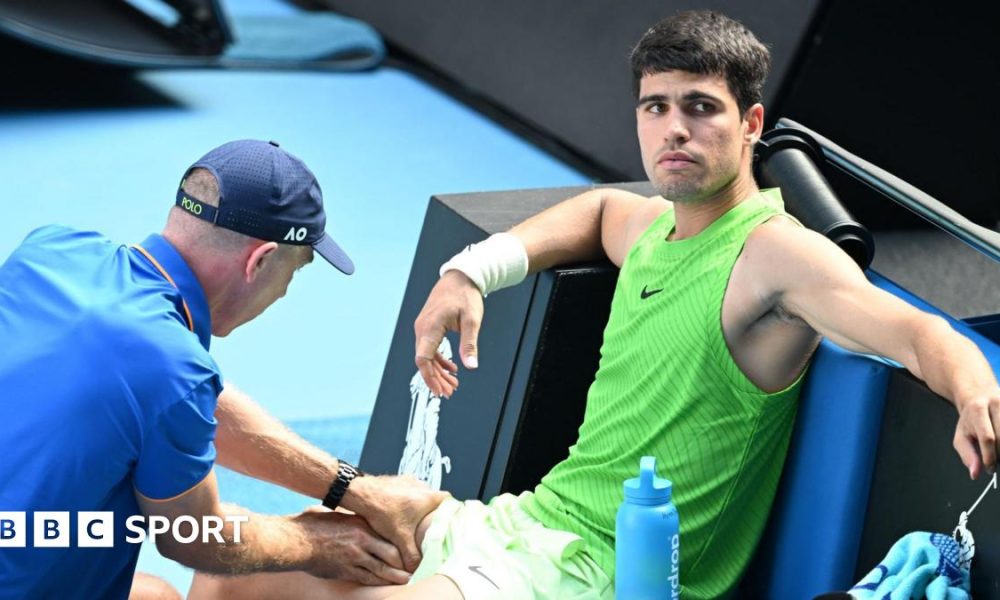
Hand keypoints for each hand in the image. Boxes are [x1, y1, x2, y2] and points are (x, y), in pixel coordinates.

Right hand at [294, 508, 409, 584]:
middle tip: (415, 570)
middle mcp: (362, 542)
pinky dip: (378, 583)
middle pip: (391, 557)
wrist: (298, 540)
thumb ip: (360, 525)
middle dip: (404, 565)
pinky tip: (385, 585)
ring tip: (407, 580)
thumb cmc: (318, 526)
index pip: (390, 539)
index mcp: (363, 527)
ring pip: (381, 571)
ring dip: (395, 577)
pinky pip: (367, 579)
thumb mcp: (344, 518)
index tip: (411, 551)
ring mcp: (354, 558)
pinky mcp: (345, 571)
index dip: (403, 548)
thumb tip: (372, 526)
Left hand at [343, 474, 449, 571]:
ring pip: (421, 494)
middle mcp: (421, 486)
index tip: (449, 519)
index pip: (449, 500)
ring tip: (411, 519)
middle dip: (432, 511)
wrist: (361, 495)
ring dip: (418, 505)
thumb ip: (411, 554)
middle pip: (435, 499)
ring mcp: (409, 481)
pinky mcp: (397, 481)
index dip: (451, 509)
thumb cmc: (382, 511)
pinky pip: (407, 491)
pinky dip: (406, 500)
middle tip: (428, 524)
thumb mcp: (399, 537)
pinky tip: (397, 511)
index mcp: (428, 497)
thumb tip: (416, 568)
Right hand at [413, 270, 483, 395]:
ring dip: (438, 371)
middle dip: (436, 378)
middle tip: (450, 392)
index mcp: (430, 327)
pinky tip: (451, 368)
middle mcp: (422, 328)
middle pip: (424, 361)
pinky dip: (439, 360)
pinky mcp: (428, 326)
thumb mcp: (472, 321)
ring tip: (452, 384)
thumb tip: (471, 366)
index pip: (423, 358)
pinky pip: (429, 348)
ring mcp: (423, 327)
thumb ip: (469, 344)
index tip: (439, 389)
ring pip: (427, 356)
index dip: (430, 376)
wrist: (460, 276)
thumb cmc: (465, 295)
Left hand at [953, 388, 999, 478]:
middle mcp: (996, 403)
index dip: (990, 457)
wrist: (979, 396)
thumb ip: (967, 455)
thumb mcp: (962, 436)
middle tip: (996, 462)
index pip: (988, 438)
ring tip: (999, 453)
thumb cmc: (970, 421)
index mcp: (977, 410)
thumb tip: (975, 474)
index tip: (989, 469)